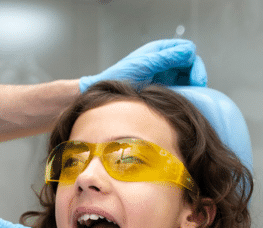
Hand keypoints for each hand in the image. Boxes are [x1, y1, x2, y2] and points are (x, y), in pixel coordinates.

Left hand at [79, 39, 206, 91]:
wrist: (106, 95)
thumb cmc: (119, 77)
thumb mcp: (144, 65)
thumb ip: (166, 58)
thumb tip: (189, 50)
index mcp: (158, 51)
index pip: (186, 50)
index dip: (193, 62)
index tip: (195, 78)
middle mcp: (162, 62)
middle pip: (189, 64)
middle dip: (196, 75)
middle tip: (199, 88)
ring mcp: (162, 76)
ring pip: (186, 78)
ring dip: (192, 85)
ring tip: (193, 96)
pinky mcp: (160, 89)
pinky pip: (178, 89)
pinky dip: (184, 93)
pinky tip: (184, 100)